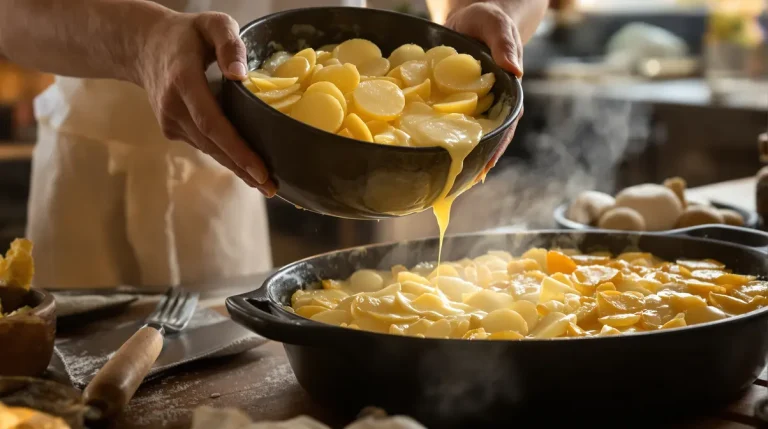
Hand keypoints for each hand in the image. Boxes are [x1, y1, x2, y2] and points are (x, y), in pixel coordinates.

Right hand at [137, 11, 275, 196]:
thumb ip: (230, 43)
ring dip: (236, 167)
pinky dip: (224, 156)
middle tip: (272, 187)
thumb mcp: (212, 23)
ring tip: (265, 183)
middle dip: (243, 168)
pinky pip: (202, 144)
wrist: (143, 45)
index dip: (237, 149)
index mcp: (184, 81)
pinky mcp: (171, 129)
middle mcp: (173, 106)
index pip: (212, 123)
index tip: (260, 170)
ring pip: (208, 149)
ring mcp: (169, 120)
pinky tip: (245, 166)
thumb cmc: (187, 34)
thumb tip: (241, 76)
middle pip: (212, 145)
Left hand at [444, 2, 525, 176]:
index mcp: (505, 93)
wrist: (470, 17)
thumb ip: (505, 45)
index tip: (485, 168)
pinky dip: (436, 135)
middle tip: (457, 185)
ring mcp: (468, 105)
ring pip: (464, 134)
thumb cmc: (488, 19)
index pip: (505, 126)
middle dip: (473, 161)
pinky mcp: (450, 100)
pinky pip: (443, 121)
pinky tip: (422, 152)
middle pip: (484, 138)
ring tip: (440, 181)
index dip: (495, 148)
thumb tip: (516, 72)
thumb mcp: (497, 26)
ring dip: (455, 155)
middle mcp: (488, 104)